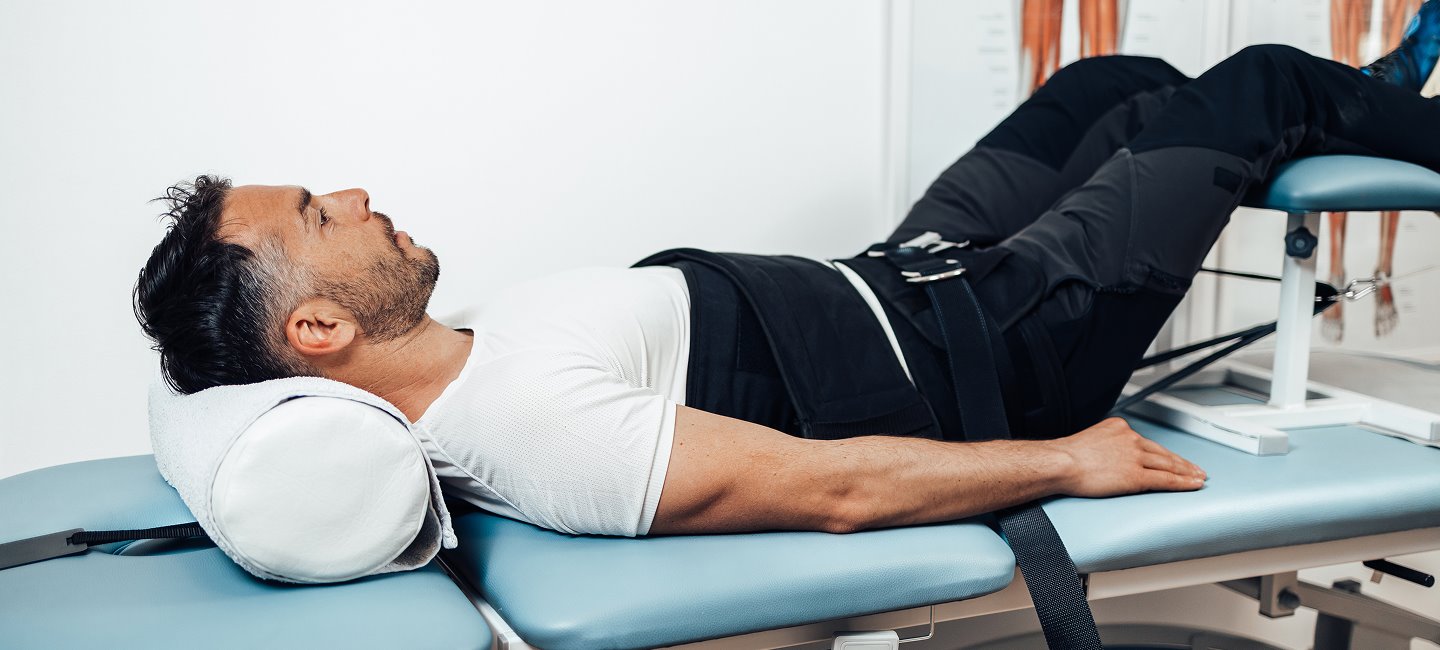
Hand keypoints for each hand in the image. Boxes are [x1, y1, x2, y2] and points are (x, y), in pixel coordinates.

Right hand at [1049, 417, 1205, 497]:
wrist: (1059, 463)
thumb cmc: (1065, 457)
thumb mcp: (1088, 441)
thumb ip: (1104, 446)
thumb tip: (1105, 457)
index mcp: (1118, 428)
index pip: (1148, 443)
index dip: (1165, 452)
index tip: (1174, 458)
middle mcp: (1130, 439)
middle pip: (1163, 453)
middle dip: (1182, 462)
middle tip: (1196, 470)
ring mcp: (1134, 457)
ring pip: (1168, 465)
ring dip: (1187, 472)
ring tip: (1198, 478)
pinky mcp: (1135, 476)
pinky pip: (1165, 479)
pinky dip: (1183, 482)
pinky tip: (1193, 485)